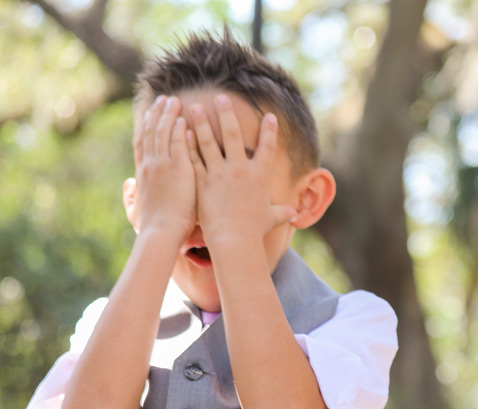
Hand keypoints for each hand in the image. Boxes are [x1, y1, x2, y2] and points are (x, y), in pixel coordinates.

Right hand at [130, 95, 196, 240]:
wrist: (160, 233)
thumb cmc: (150, 226)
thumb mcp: (135, 209)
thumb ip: (131, 195)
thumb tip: (129, 184)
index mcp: (142, 172)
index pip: (142, 142)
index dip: (145, 125)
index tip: (149, 112)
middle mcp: (150, 165)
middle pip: (152, 132)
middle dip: (158, 113)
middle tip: (165, 99)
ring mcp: (163, 165)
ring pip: (164, 133)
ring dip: (169, 115)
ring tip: (174, 102)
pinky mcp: (178, 169)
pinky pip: (179, 144)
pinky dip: (180, 130)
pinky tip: (184, 118)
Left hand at [187, 96, 297, 254]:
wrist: (234, 241)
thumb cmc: (253, 232)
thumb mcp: (270, 219)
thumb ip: (281, 212)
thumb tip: (294, 214)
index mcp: (259, 176)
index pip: (267, 147)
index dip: (270, 130)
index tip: (269, 116)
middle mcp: (240, 170)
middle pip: (233, 135)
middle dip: (227, 114)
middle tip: (220, 98)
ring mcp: (219, 174)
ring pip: (209, 142)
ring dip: (202, 122)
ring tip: (196, 107)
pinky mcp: (202, 182)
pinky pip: (193, 158)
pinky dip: (187, 144)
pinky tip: (183, 131)